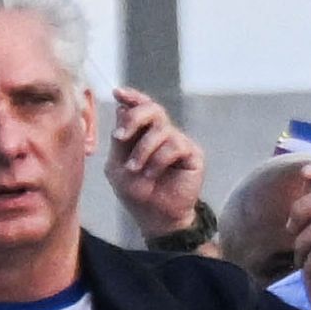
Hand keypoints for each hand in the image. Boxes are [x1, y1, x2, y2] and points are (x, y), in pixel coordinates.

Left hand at [108, 87, 213, 248]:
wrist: (156, 217)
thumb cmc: (137, 192)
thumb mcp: (118, 165)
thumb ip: (121, 139)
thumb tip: (122, 108)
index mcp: (142, 133)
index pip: (140, 107)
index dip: (132, 97)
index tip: (118, 93)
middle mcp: (162, 134)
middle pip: (153, 109)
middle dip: (134, 118)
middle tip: (121, 137)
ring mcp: (178, 142)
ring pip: (161, 130)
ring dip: (143, 150)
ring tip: (136, 169)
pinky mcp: (192, 154)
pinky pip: (174, 146)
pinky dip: (158, 160)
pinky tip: (153, 174)